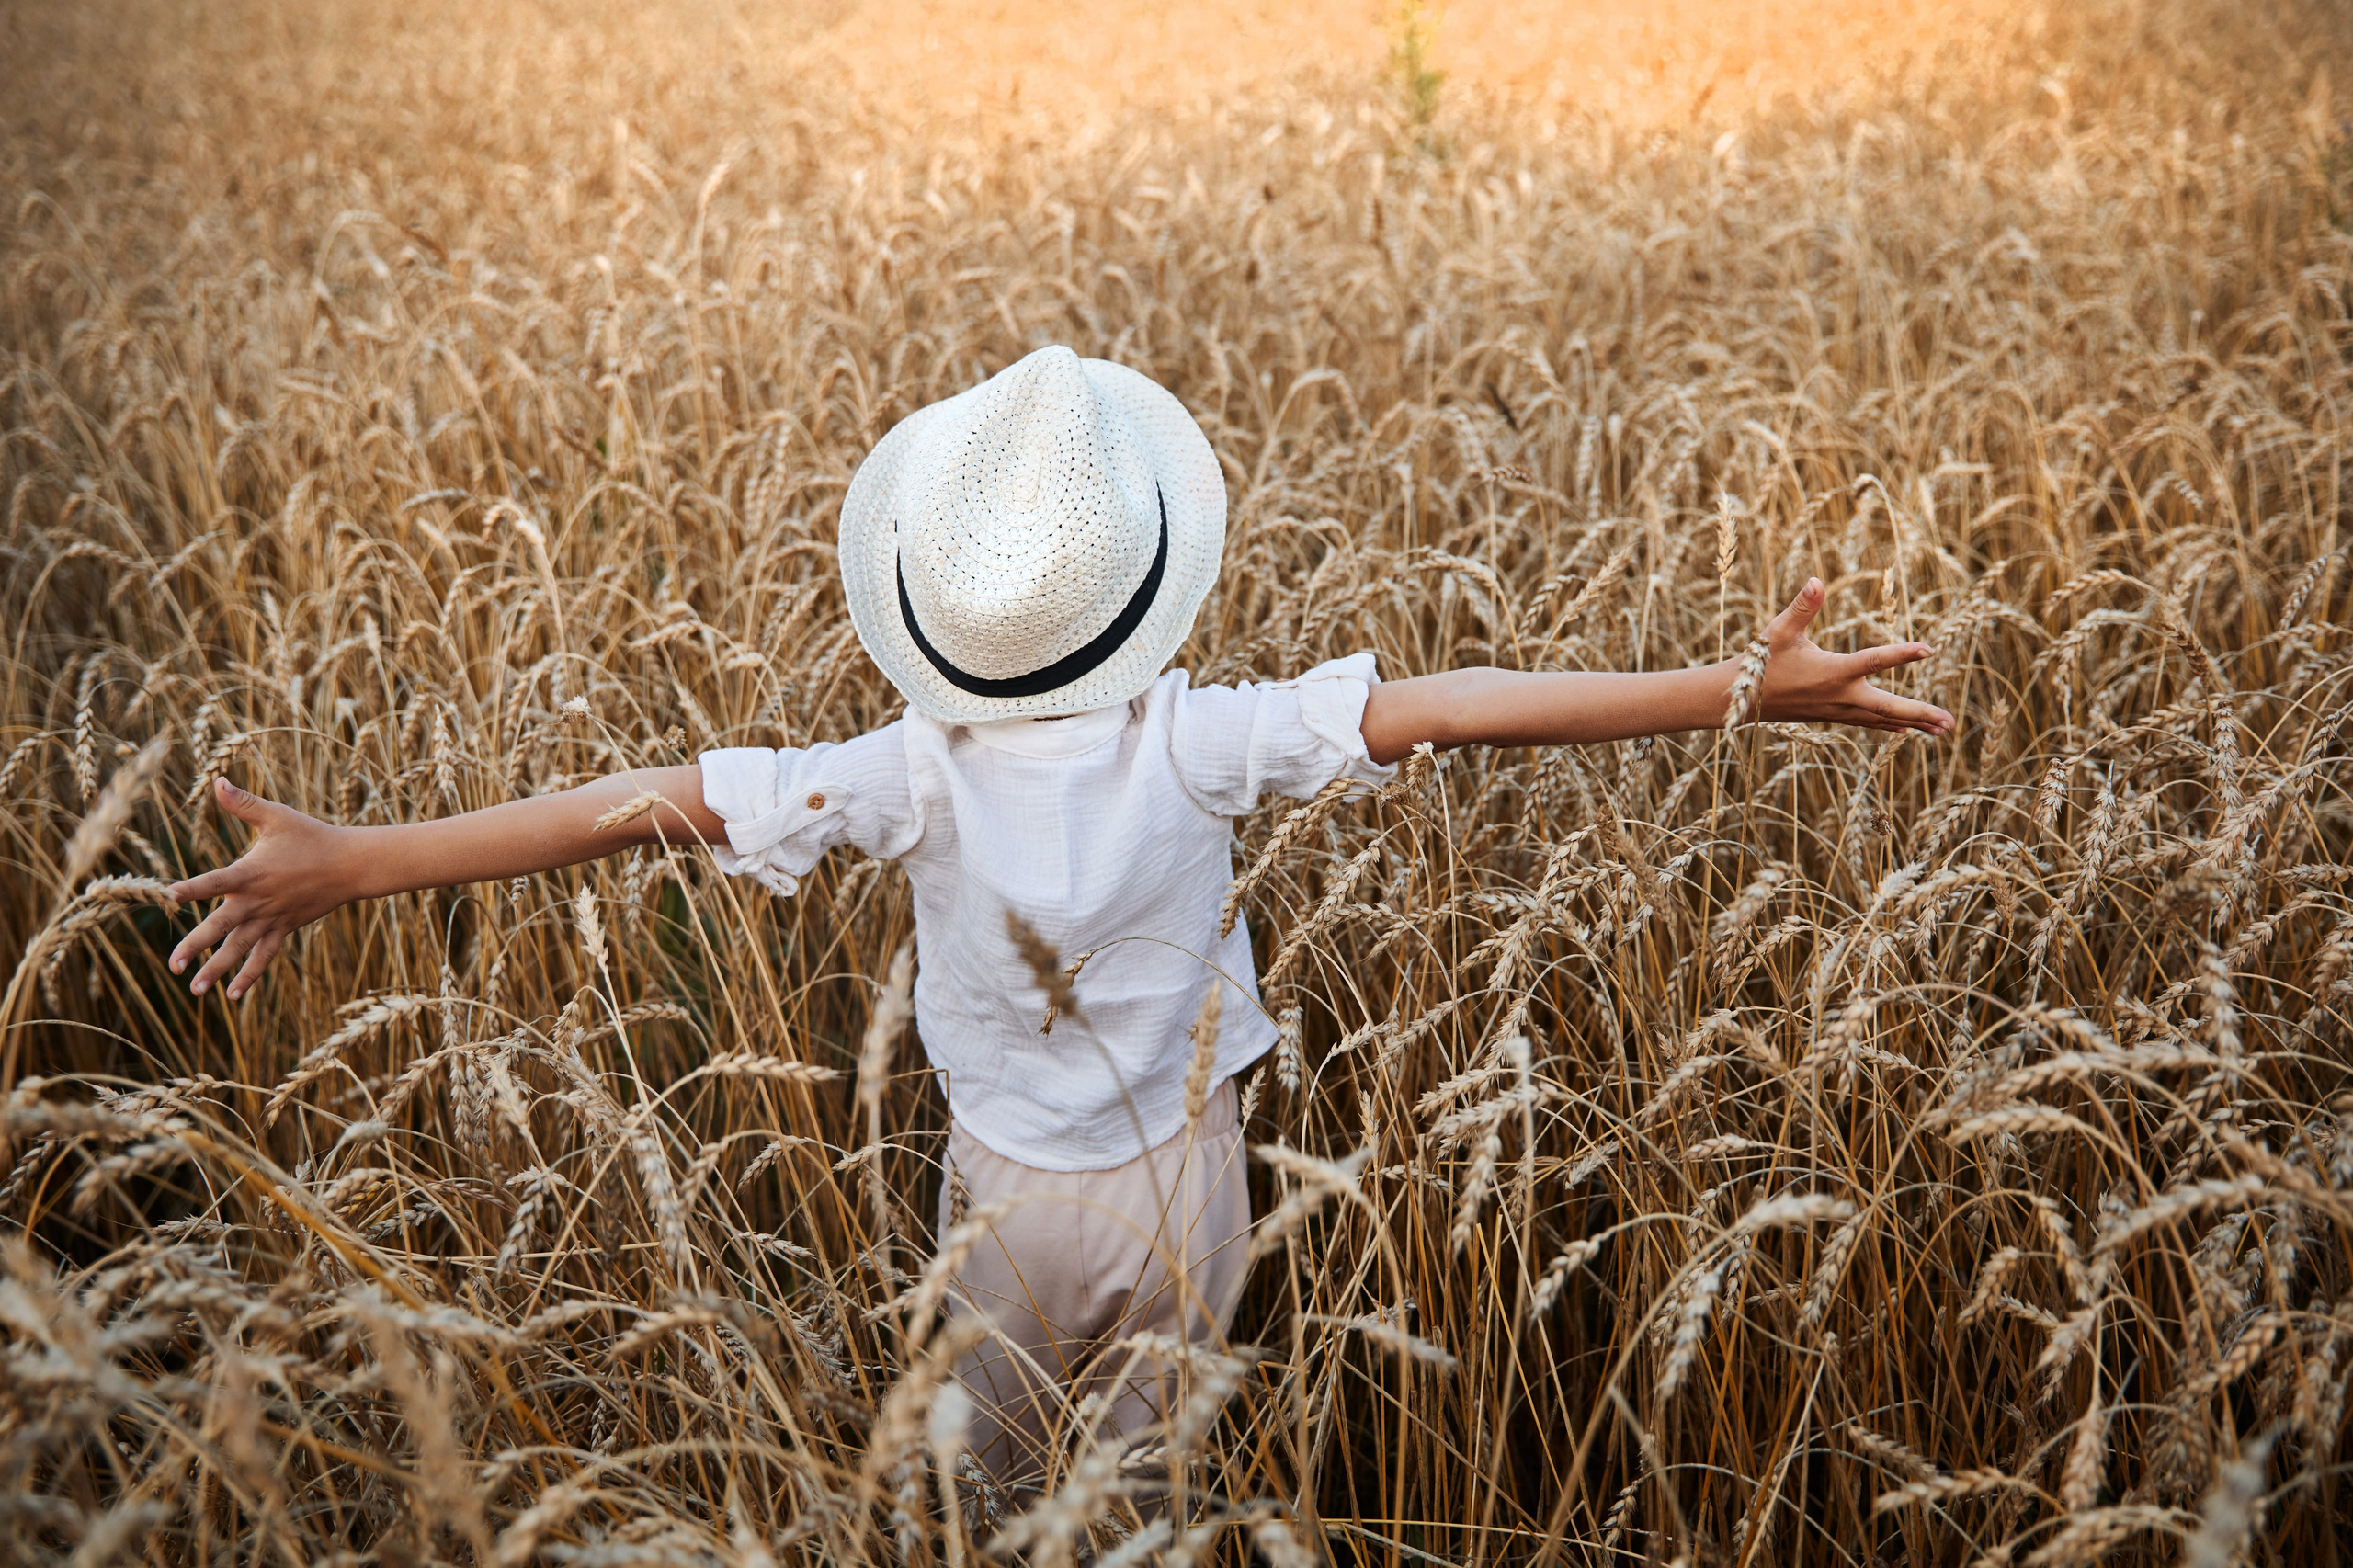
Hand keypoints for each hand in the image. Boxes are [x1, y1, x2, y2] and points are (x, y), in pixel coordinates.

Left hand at [167, 778, 355, 1000]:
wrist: (351, 865)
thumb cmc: (312, 837)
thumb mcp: (277, 817)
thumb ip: (243, 804)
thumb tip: (217, 781)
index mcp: (250, 873)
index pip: (214, 882)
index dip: (191, 889)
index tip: (168, 896)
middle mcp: (257, 901)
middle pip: (220, 927)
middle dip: (195, 946)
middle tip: (172, 965)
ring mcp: (271, 919)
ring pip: (239, 949)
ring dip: (217, 970)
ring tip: (195, 989)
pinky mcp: (284, 929)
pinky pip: (264, 956)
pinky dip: (249, 974)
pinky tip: (232, 994)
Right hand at [1749, 578, 1954, 735]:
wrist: (1741, 701)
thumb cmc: (1760, 662)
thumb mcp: (1779, 631)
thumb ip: (1802, 607)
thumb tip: (1817, 581)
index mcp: (1832, 671)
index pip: (1874, 661)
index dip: (1902, 654)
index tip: (1929, 650)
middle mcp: (1840, 695)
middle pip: (1889, 706)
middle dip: (1921, 714)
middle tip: (1950, 723)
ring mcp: (1838, 709)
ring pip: (1883, 719)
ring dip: (1915, 723)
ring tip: (1944, 729)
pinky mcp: (1834, 715)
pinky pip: (1869, 723)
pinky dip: (1891, 725)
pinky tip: (1908, 730)